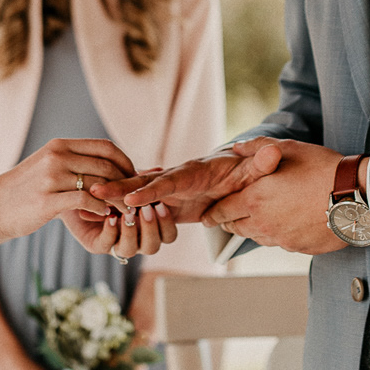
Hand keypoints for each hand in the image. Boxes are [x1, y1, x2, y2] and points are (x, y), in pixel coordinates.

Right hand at [0, 135, 135, 245]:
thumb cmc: (20, 191)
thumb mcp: (45, 167)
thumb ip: (71, 163)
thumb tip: (104, 167)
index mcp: (59, 145)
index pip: (105, 147)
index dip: (125, 161)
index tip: (133, 177)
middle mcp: (56, 156)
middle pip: (106, 166)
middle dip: (125, 183)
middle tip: (135, 198)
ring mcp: (51, 177)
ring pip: (99, 184)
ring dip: (116, 199)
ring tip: (125, 211)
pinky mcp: (46, 200)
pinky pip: (85, 202)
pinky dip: (100, 209)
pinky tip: (104, 216)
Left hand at [64, 191, 176, 263]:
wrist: (70, 191)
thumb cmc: (103, 186)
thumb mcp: (129, 182)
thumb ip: (141, 184)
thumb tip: (158, 172)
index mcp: (145, 226)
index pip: (167, 234)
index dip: (166, 223)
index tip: (161, 205)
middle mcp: (132, 238)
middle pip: (153, 246)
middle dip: (151, 228)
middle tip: (148, 210)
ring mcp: (115, 243)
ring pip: (131, 249)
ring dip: (131, 230)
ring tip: (129, 213)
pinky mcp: (95, 244)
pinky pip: (107, 244)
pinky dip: (110, 231)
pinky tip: (110, 217)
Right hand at [91, 144, 281, 215]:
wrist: (234, 176)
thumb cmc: (241, 172)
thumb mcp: (254, 170)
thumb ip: (262, 163)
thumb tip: (274, 152)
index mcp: (193, 173)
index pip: (170, 181)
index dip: (151, 190)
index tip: (132, 197)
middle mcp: (174, 179)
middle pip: (144, 184)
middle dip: (120, 190)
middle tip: (95, 194)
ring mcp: (166, 191)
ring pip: (137, 196)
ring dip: (119, 202)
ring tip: (94, 206)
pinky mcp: (164, 203)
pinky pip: (140, 208)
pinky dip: (123, 210)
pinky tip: (105, 217)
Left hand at [198, 138, 347, 256]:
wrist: (355, 197)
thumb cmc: (322, 169)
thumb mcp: (288, 149)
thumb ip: (257, 148)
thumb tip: (236, 148)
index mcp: (254, 199)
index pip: (221, 211)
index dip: (212, 212)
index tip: (207, 215)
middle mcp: (263, 223)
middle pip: (234, 228)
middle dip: (228, 221)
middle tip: (225, 218)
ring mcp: (280, 239)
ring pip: (255, 237)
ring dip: (250, 229)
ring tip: (253, 220)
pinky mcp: (297, 248)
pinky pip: (278, 243)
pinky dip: (274, 235)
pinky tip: (282, 224)